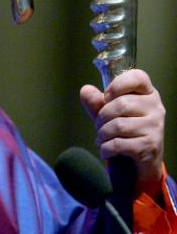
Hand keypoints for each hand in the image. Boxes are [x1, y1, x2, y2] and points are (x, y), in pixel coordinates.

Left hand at [80, 69, 164, 197]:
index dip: (118, 84)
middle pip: (121, 104)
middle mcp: (155, 107)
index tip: (106, 96)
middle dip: (102, 117)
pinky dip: (106, 148)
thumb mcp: (107, 112)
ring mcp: (155, 127)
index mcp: (147, 93)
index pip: (138, 77)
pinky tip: (105, 150)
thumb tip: (86, 90)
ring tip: (101, 138)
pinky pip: (120, 143)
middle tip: (99, 126)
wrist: (137, 163)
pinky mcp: (151, 145)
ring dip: (103, 134)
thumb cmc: (122, 130)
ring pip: (119, 125)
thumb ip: (96, 101)